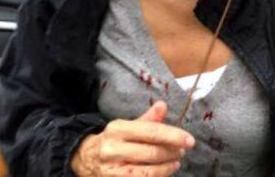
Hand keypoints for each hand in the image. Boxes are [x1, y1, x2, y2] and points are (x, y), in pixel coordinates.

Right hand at [70, 101, 194, 176]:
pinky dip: (158, 176)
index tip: (189, 140)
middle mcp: (113, 150)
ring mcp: (112, 171)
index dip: (173, 136)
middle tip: (183, 150)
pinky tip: (165, 171)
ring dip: (167, 167)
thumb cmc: (113, 141)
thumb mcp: (127, 126)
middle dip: (172, 152)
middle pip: (152, 153)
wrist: (84, 159)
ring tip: (176, 161)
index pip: (151, 132)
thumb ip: (147, 119)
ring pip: (148, 172)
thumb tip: (163, 105)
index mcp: (117, 129)